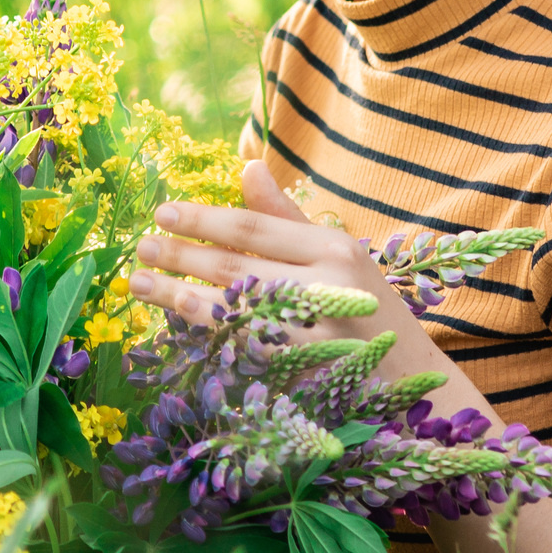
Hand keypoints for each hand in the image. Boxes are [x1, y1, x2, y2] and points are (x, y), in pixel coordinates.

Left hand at [127, 164, 456, 386]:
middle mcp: (325, 285)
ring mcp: (312, 333)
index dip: (204, 218)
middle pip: (236, 266)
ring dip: (177, 295)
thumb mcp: (339, 256)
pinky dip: (203, 333)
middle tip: (141, 246)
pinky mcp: (300, 374)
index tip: (162, 212)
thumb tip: (248, 167)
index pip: (254, 228)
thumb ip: (287, 218)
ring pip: (229, 309)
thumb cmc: (369, 313)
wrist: (413, 385)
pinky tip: (173, 323)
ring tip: (139, 283)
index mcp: (334, 247)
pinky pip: (238, 347)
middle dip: (181, 255)